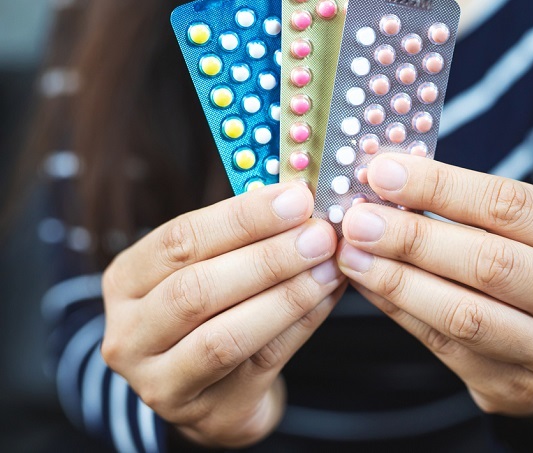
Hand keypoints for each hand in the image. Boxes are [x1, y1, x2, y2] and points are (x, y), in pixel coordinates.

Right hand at [101, 183, 343, 447]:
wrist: (213, 388)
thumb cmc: (212, 309)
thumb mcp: (207, 266)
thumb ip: (242, 235)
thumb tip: (302, 198)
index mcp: (127, 280)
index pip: (180, 240)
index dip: (241, 217)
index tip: (295, 198)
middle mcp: (131, 333)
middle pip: (197, 290)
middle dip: (267, 258)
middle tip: (319, 236)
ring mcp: (162, 380)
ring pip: (226, 337)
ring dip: (287, 296)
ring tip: (328, 267)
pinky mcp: (208, 411)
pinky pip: (262, 361)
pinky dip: (301, 323)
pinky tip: (327, 296)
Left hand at [336, 154, 532, 416]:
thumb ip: (473, 205)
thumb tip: (388, 178)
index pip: (512, 205)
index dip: (442, 187)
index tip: (384, 172)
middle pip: (490, 263)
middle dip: (414, 238)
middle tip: (359, 219)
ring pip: (465, 314)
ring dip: (398, 280)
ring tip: (352, 253)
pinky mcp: (514, 385)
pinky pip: (443, 345)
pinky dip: (399, 310)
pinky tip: (368, 284)